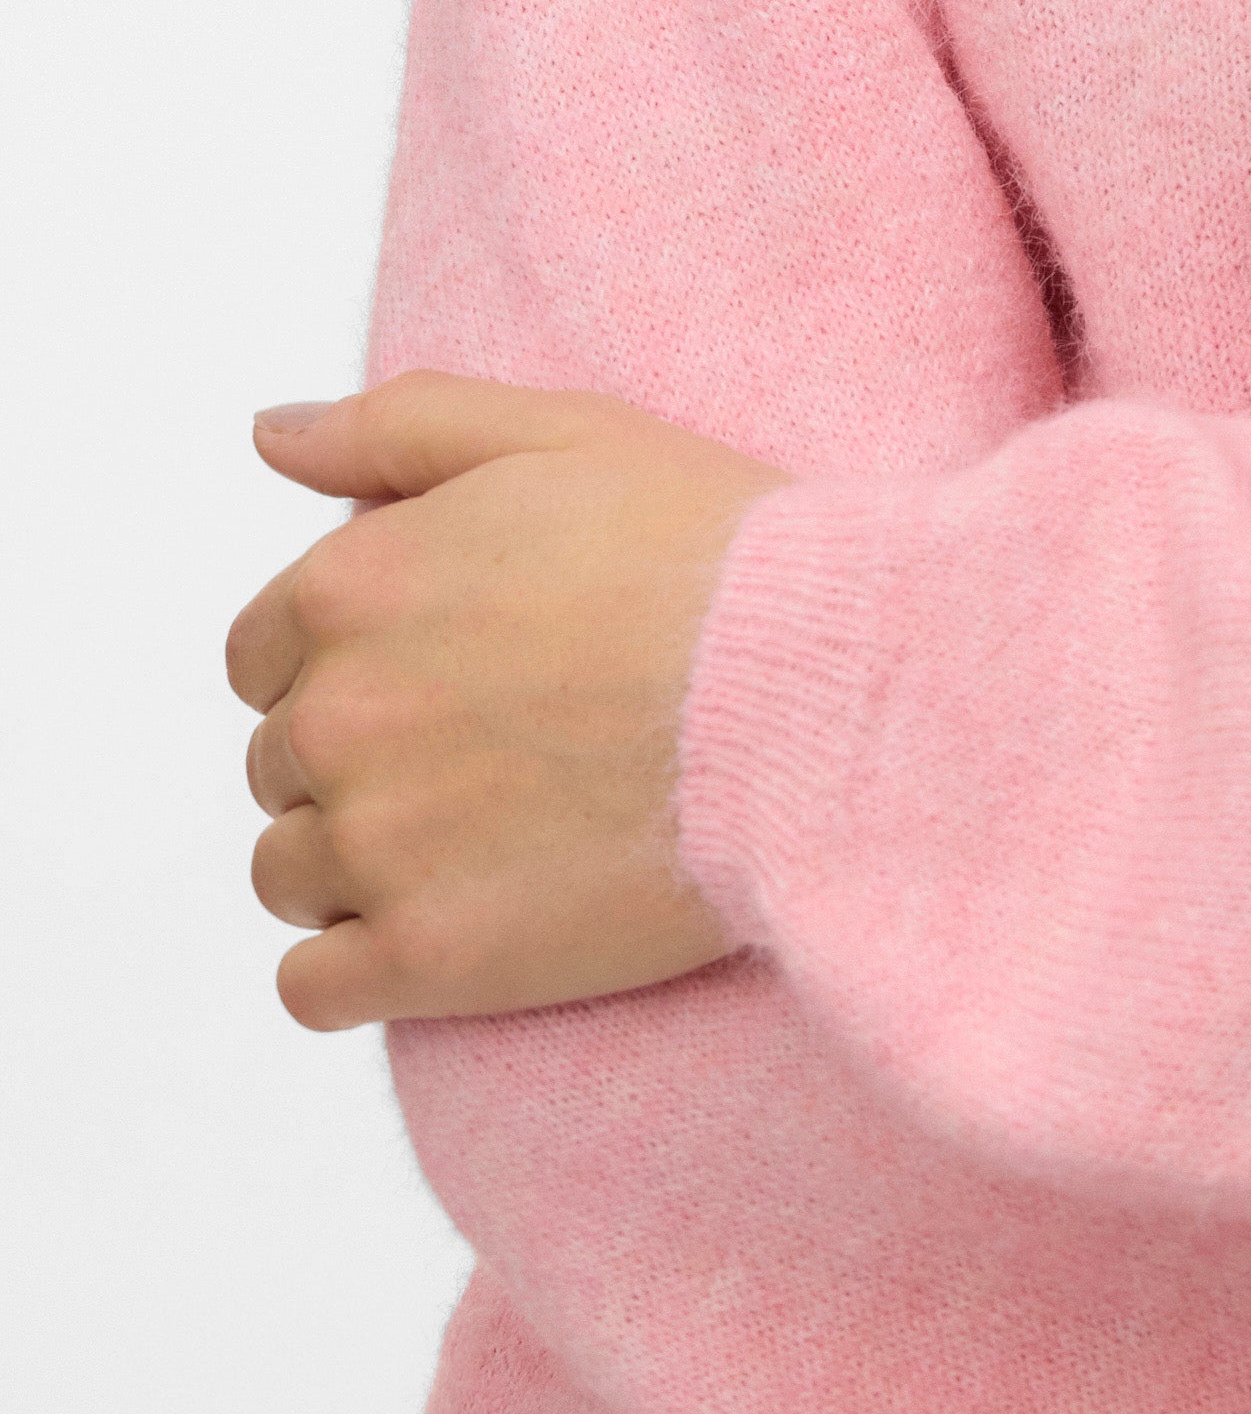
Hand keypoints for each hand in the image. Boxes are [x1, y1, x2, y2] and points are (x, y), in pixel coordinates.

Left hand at [225, 373, 781, 1030]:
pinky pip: (312, 988)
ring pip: (289, 874)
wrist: (823, 698)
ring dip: (357, 866)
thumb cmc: (714, 554)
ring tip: (490, 844)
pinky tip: (452, 929)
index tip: (452, 676)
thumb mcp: (563, 434)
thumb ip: (397, 425)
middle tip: (498, 756)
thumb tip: (269, 434)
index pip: (265, 653)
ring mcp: (377, 843)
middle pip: (281, 764)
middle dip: (364, 760)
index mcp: (351, 587)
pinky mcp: (429, 955)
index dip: (351, 662)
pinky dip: (358, 967)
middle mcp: (336, 714)